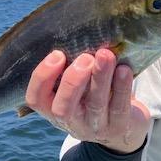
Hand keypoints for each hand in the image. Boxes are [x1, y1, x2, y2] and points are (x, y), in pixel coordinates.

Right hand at [26, 49, 150, 153]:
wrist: (123, 128)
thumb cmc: (94, 96)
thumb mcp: (78, 87)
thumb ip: (72, 68)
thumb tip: (77, 33)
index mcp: (54, 109)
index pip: (36, 99)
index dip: (43, 77)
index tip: (57, 54)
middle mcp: (71, 122)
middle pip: (63, 108)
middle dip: (73, 81)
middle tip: (85, 58)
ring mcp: (95, 127)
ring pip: (95, 105)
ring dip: (100, 78)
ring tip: (106, 55)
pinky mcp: (119, 127)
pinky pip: (120, 108)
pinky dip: (122, 87)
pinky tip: (124, 69)